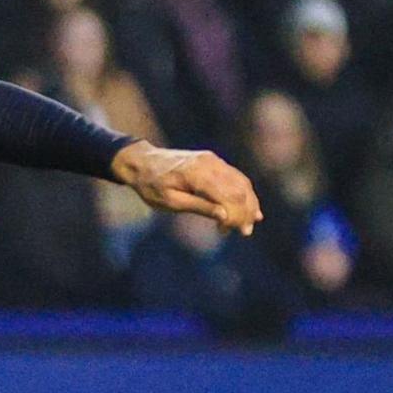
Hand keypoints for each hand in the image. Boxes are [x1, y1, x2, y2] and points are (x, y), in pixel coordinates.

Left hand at [112, 142, 260, 234]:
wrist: (141, 162)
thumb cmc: (151, 186)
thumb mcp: (170, 202)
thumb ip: (198, 207)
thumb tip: (224, 216)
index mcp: (198, 175)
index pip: (228, 196)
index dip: (237, 215)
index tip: (236, 232)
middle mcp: (209, 164)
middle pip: (239, 189)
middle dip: (246, 211)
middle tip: (246, 231)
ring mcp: (212, 160)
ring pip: (240, 181)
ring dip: (249, 202)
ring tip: (251, 222)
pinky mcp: (212, 161)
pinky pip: (234, 176)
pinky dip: (243, 191)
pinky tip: (248, 205)